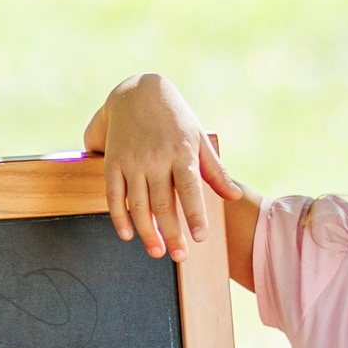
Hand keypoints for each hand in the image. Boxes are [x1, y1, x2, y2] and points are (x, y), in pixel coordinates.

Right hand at [83, 74, 242, 261]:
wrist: (136, 91)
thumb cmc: (174, 117)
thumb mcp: (199, 138)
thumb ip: (215, 170)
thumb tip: (234, 196)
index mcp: (181, 153)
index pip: (189, 189)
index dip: (195, 214)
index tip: (200, 237)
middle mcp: (155, 159)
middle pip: (163, 203)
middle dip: (172, 233)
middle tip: (180, 257)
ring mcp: (132, 162)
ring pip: (138, 204)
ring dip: (147, 232)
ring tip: (157, 252)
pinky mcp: (113, 163)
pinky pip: (113, 194)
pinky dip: (118, 217)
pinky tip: (127, 235)